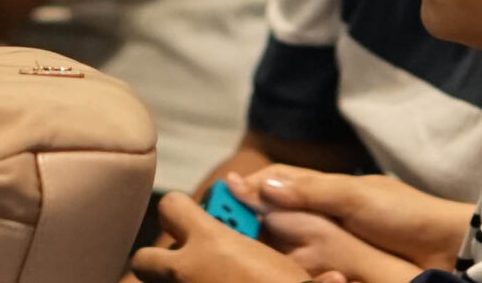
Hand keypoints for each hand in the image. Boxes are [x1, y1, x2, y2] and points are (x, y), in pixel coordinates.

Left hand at [130, 193, 308, 282]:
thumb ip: (302, 270)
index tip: (198, 218)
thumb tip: (337, 279)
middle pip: (144, 257)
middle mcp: (184, 272)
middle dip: (162, 260)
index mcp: (211, 243)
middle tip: (193, 264)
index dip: (183, 210)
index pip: (171, 207)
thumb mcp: (296, 279)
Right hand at [228, 168, 472, 269]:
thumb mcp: (356, 197)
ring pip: (286, 242)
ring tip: (241, 252)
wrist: (448, 250)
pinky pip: (304, 266)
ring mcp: (332, 242)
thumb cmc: (406, 216)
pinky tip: (276, 271)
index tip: (222, 197)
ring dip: (266, 245)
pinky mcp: (338, 267)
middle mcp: (325, 213)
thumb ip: (311, 190)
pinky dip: (290, 268)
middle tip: (224, 231)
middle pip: (275, 214)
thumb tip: (262, 184)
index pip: (279, 180)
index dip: (250, 187)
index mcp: (329, 188)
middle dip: (250, 220)